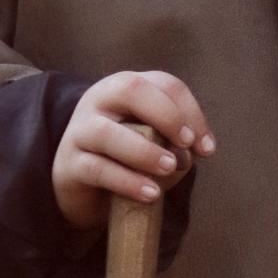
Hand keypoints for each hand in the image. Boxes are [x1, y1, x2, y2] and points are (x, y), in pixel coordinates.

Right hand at [52, 69, 214, 229]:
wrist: (84, 189)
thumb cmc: (127, 160)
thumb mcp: (156, 147)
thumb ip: (175, 146)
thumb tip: (188, 153)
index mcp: (126, 89)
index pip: (163, 83)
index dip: (190, 112)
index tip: (207, 148)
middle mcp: (99, 101)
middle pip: (130, 89)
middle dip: (166, 115)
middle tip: (186, 144)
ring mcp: (79, 131)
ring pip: (107, 133)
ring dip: (144, 151)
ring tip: (168, 168)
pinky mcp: (70, 164)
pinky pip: (97, 169)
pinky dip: (127, 181)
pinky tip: (150, 193)